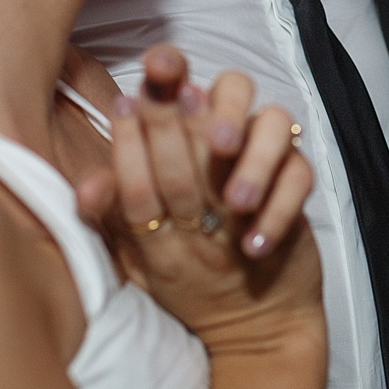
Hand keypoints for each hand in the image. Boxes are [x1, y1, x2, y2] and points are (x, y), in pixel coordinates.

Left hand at [78, 45, 322, 354]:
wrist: (245, 319)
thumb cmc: (186, 274)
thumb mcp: (142, 248)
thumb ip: (115, 212)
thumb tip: (89, 189)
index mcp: (180, 137)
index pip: (174, 89)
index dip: (167, 72)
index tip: (157, 69)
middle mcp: (223, 136)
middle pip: (230, 92)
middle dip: (216, 111)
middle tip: (215, 142)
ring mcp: (263, 158)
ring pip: (274, 123)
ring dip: (255, 161)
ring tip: (236, 204)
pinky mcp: (296, 185)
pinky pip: (299, 176)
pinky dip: (279, 207)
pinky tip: (255, 242)